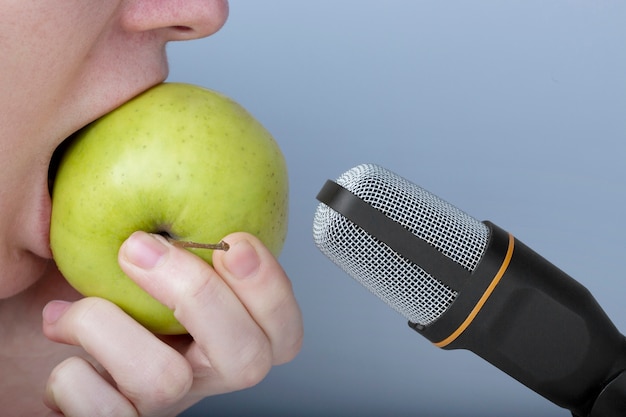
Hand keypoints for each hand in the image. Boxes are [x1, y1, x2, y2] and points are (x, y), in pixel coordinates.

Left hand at [42, 231, 302, 415]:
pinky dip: (74, 371)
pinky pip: (104, 411)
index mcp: (226, 333)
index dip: (272, 287)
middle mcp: (203, 373)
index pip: (284, 330)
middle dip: (198, 294)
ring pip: (166, 380)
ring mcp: (161, 404)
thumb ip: (176, 224)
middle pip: (248, 360)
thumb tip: (189, 164)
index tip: (234, 241)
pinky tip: (63, 340)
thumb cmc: (99, 285)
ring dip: (111, 325)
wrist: (34, 345)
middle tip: (140, 245)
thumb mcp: (146, 249)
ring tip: (76, 305)